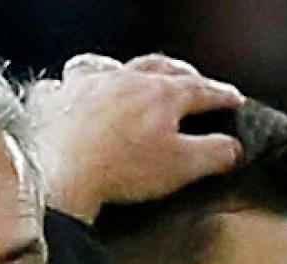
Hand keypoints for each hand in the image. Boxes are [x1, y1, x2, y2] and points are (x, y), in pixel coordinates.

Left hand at [28, 52, 244, 223]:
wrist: (61, 175)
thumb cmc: (121, 170)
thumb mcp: (182, 167)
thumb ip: (214, 154)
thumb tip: (232, 147)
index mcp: (160, 94)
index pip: (202, 90)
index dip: (221, 95)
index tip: (233, 100)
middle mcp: (124, 80)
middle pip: (158, 67)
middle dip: (180, 73)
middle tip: (192, 80)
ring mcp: (85, 86)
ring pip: (106, 66)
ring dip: (121, 71)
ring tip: (128, 79)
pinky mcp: (53, 102)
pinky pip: (57, 87)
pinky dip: (66, 90)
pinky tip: (69, 97)